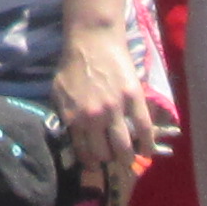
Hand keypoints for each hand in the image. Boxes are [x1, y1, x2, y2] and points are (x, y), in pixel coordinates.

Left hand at [53, 21, 162, 202]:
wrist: (92, 40)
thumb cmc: (73, 65)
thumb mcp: (58, 93)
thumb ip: (64, 116)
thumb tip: (69, 138)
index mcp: (73, 118)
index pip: (83, 153)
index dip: (90, 163)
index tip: (96, 165)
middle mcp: (93, 118)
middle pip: (104, 154)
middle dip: (109, 161)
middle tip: (113, 160)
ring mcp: (115, 109)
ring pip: (124, 147)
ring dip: (128, 159)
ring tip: (130, 161)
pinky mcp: (134, 99)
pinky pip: (144, 128)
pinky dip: (148, 144)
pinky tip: (148, 151)